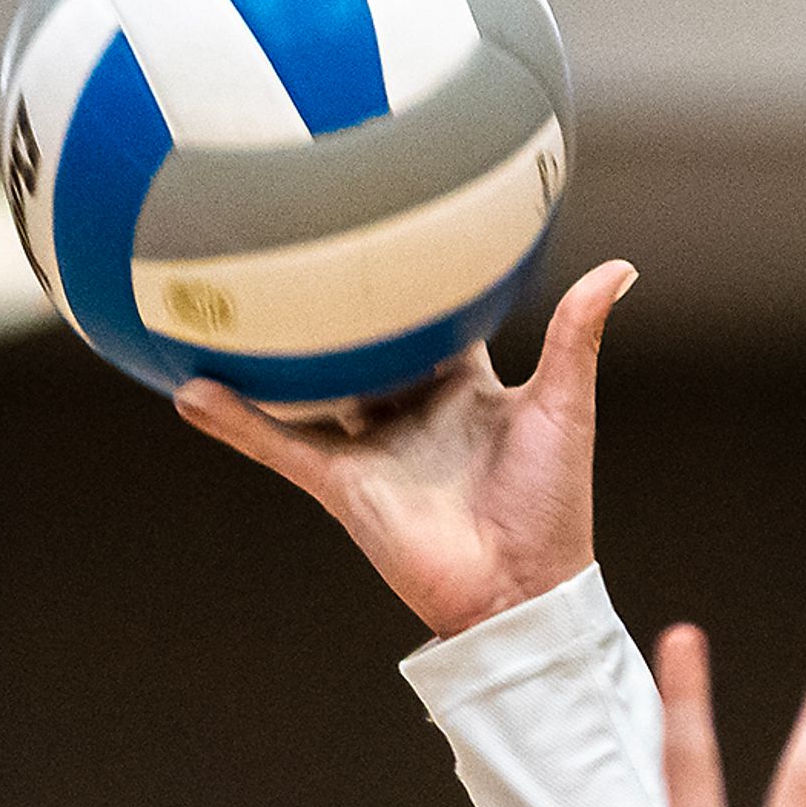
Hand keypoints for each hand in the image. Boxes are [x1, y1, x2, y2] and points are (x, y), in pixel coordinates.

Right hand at [176, 258, 633, 638]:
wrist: (522, 590)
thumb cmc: (553, 505)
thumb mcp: (564, 407)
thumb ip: (577, 336)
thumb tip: (618, 268)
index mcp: (463, 386)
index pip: (432, 316)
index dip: (413, 273)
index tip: (385, 216)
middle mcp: (409, 409)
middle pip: (358, 344)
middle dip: (327, 301)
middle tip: (288, 236)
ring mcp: (370, 445)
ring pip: (303, 387)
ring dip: (263, 353)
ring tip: (213, 302)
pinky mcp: (341, 484)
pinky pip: (277, 446)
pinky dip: (234, 422)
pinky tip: (187, 390)